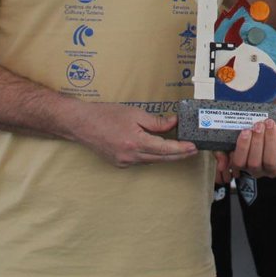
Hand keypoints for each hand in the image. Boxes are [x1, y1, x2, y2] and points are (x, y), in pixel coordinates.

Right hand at [74, 103, 197, 167]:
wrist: (81, 124)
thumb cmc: (105, 115)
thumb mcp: (134, 113)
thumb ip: (156, 121)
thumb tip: (174, 123)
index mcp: (135, 142)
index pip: (165, 149)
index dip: (181, 149)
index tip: (193, 147)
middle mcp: (130, 156)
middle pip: (161, 158)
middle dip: (179, 155)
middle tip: (193, 150)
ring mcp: (124, 162)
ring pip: (152, 160)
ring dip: (166, 155)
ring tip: (180, 148)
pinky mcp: (120, 163)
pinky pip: (141, 160)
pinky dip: (152, 155)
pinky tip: (158, 150)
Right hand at [214, 118, 275, 179]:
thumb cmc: (257, 133)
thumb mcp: (240, 137)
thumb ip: (225, 146)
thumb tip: (221, 163)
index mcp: (243, 164)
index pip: (238, 162)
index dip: (242, 147)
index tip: (245, 131)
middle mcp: (257, 170)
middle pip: (254, 162)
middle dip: (256, 142)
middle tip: (258, 125)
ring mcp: (272, 170)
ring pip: (269, 160)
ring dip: (269, 140)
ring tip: (269, 124)